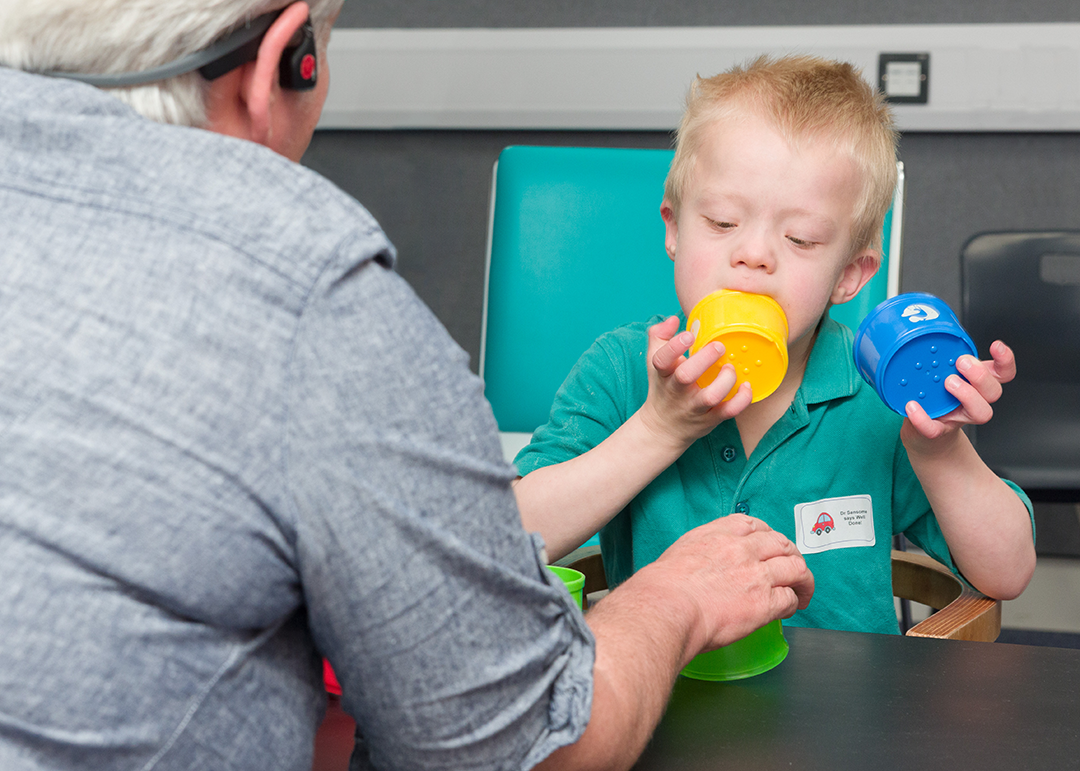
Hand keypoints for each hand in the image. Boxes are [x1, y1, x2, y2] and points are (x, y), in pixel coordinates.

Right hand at [637, 316, 752, 449]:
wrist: (662, 428)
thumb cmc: (664, 388)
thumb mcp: (654, 362)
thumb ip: (660, 336)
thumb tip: (672, 320)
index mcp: (663, 374)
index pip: (661, 359)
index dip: (675, 346)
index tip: (689, 335)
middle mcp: (676, 391)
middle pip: (685, 376)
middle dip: (704, 359)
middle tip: (719, 346)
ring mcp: (694, 407)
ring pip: (710, 395)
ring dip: (725, 380)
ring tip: (730, 368)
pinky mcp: (709, 419)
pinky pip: (728, 411)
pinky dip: (741, 400)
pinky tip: (746, 386)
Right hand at [641, 513, 813, 653]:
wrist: (665, 608)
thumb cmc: (662, 589)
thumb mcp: (681, 553)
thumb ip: (702, 553)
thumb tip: (707, 567)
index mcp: (719, 534)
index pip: (755, 525)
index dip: (769, 536)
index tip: (770, 546)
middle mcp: (742, 549)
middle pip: (783, 544)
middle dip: (793, 556)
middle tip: (794, 569)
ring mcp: (756, 575)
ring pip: (796, 568)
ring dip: (803, 580)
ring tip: (802, 591)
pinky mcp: (764, 602)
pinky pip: (789, 598)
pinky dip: (793, 604)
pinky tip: (789, 609)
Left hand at [902, 340, 1015, 447]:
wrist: (922, 434)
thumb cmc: (934, 398)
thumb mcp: (940, 373)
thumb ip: (940, 356)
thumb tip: (924, 328)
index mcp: (976, 384)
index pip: (1002, 373)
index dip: (1005, 360)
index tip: (995, 345)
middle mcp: (974, 401)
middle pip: (994, 391)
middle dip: (981, 375)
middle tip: (961, 363)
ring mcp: (959, 418)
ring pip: (981, 412)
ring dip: (967, 394)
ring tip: (947, 383)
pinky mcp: (938, 432)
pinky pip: (935, 429)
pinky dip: (923, 418)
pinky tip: (912, 406)